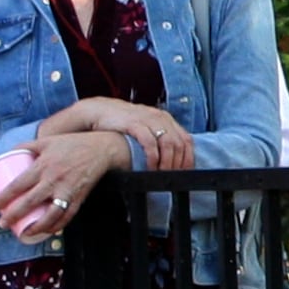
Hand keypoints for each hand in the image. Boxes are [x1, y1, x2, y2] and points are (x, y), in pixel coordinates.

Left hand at [0, 131, 134, 242]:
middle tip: (2, 223)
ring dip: (35, 227)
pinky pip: (67, 217)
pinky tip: (47, 232)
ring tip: (24, 233)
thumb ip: (27, 146)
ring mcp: (67, 190)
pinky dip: (57, 227)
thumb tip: (9, 153)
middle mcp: (54, 180)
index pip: (18, 185)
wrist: (102, 148)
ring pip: (49, 215)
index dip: (4, 197)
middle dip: (13, 215)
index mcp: (43, 165)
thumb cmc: (73, 143)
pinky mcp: (79, 198)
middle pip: (29, 202)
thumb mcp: (47, 140)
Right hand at [40, 97, 193, 170]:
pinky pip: (150, 143)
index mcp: (166, 119)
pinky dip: (153, 158)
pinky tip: (150, 168)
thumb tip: (170, 160)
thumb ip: (158, 138)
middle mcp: (160, 118)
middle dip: (178, 164)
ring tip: (162, 175)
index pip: (186, 140)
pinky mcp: (135, 124)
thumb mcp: (146, 127)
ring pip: (168, 144)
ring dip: (167, 162)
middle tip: (173, 177)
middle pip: (179, 144)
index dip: (188, 158)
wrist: (100, 111)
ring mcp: (149, 120)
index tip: (185, 173)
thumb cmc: (123, 123)